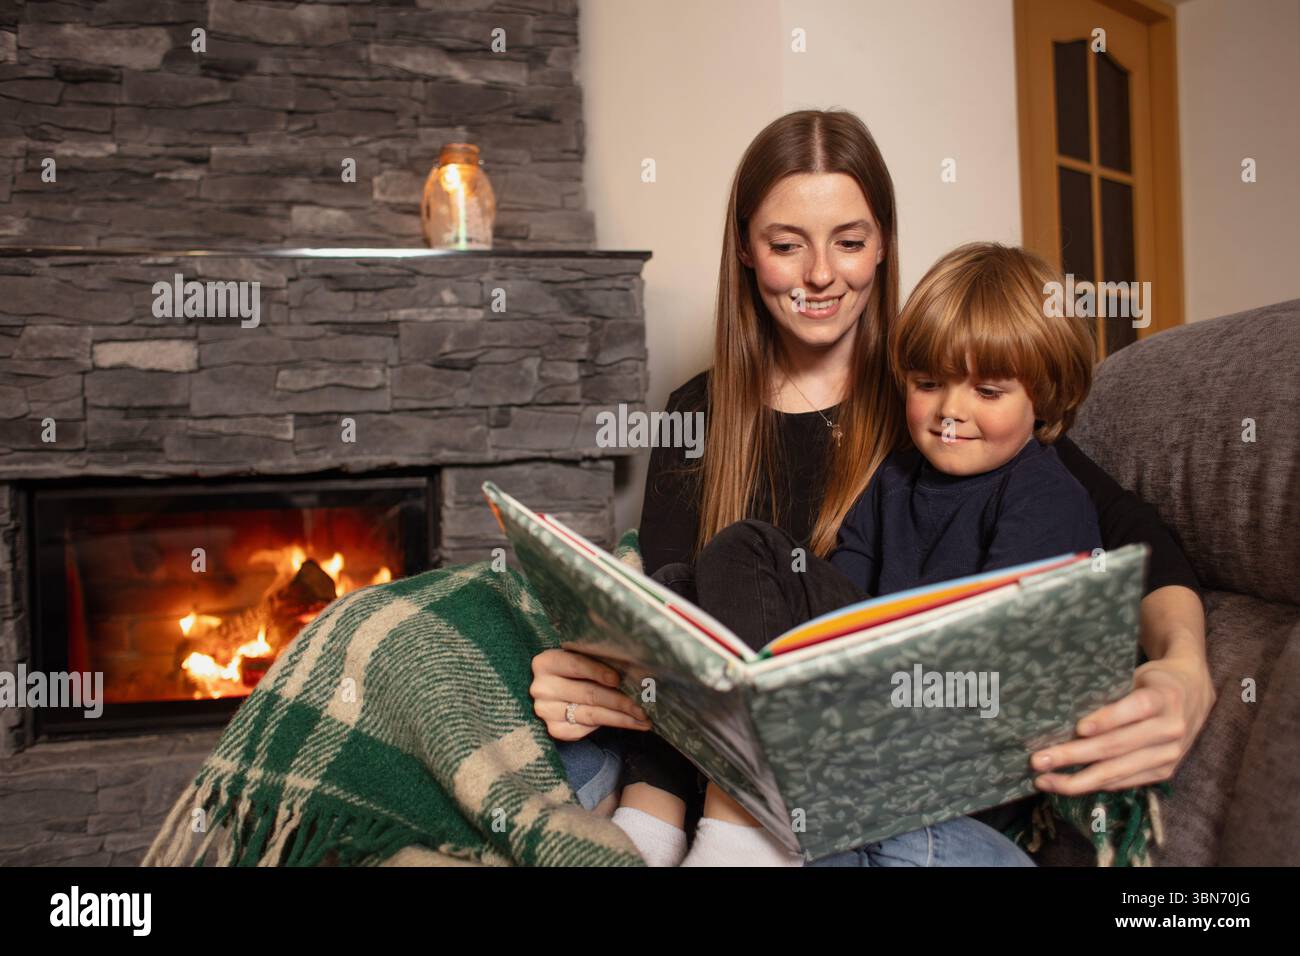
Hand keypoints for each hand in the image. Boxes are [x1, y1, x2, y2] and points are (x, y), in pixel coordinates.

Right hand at [529, 648, 651, 740]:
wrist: (551, 687)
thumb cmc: (572, 668)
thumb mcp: (577, 656)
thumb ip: (596, 658)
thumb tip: (634, 667)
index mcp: (546, 662)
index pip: (576, 665)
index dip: (598, 672)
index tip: (618, 680)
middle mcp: (542, 688)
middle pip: (588, 694)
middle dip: (620, 702)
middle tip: (643, 708)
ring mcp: (545, 710)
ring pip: (591, 716)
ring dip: (621, 719)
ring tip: (643, 720)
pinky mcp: (554, 729)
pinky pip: (584, 729)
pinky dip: (606, 726)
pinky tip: (624, 723)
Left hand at [1031, 653, 1215, 794]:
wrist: (1194, 692)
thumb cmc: (1153, 680)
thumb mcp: (1137, 674)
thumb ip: (1110, 689)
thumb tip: (1061, 704)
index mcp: (1164, 698)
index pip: (1133, 709)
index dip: (1106, 720)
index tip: (1078, 728)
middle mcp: (1170, 728)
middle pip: (1116, 746)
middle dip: (1073, 755)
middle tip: (1038, 760)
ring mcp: (1170, 754)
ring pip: (1117, 771)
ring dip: (1077, 779)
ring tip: (1044, 780)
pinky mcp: (1165, 772)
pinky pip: (1125, 782)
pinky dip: (1094, 784)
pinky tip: (1067, 784)